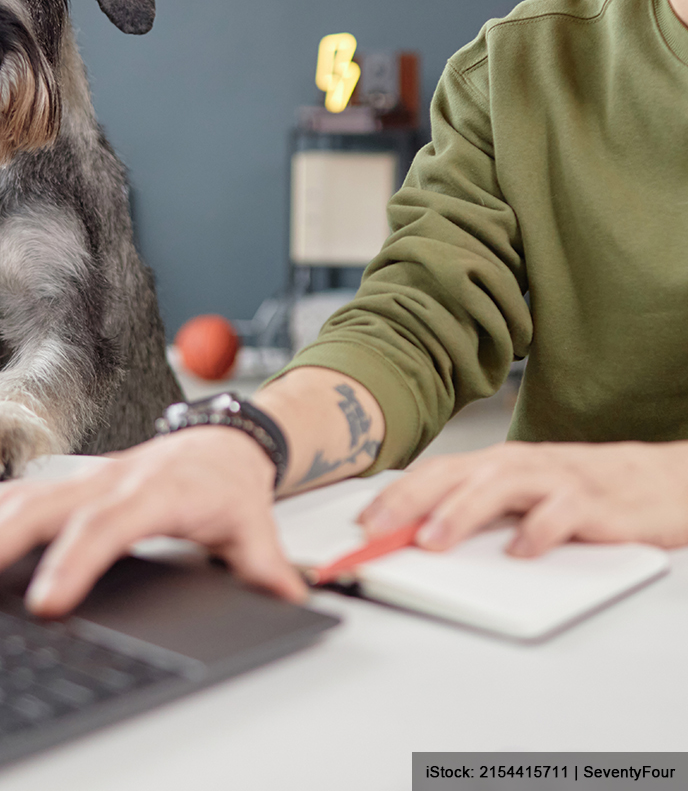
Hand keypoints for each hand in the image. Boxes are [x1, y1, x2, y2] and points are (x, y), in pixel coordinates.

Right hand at [0, 425, 307, 615]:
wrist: (221, 441)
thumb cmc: (228, 483)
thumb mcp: (253, 525)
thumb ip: (266, 567)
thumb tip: (291, 600)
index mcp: (158, 489)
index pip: (110, 524)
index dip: (76, 560)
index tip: (45, 603)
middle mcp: (112, 479)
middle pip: (44, 506)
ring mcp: (86, 479)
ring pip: (18, 499)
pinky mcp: (71, 484)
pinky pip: (15, 498)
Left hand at [358, 441, 687, 555]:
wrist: (654, 480)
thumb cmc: (576, 488)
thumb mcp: (517, 495)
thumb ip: (474, 509)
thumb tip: (413, 534)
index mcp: (493, 464)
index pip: (433, 473)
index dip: (394, 496)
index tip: (360, 523)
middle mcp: (516, 465)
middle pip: (454, 475)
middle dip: (410, 501)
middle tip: (377, 530)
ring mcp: (553, 479)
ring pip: (498, 487)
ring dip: (461, 512)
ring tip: (432, 540)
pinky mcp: (591, 501)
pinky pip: (560, 512)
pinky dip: (538, 531)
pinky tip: (519, 550)